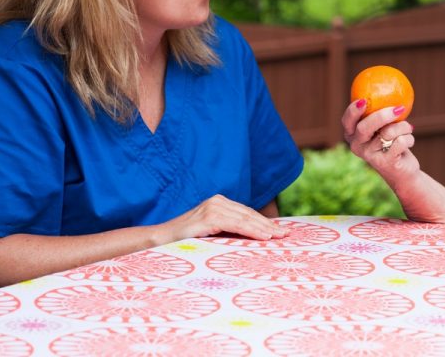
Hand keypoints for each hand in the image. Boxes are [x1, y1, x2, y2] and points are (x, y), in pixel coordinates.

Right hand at [153, 194, 287, 245]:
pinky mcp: (208, 217)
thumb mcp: (210, 234)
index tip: (281, 231)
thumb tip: (251, 241)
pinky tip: (263, 236)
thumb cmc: (185, 241)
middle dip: (269, 225)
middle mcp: (217, 201)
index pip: (247, 213)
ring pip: (245, 219)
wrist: (158, 240)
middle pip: (249, 214)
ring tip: (279, 236)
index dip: (265, 222)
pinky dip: (251, 230)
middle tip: (286, 235)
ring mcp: (212, 207)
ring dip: (264, 228)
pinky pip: (235, 224)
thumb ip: (227, 232)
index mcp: (219, 204)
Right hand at [342, 100, 416, 182]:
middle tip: (399, 108)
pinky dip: (409, 139)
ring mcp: (370, 156)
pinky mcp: (385, 163)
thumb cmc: (391, 142)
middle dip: (383, 115)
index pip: (347, 121)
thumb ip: (380, 113)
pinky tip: (409, 142)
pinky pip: (400, 142)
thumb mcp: (383, 127)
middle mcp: (357, 146)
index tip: (363, 101)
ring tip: (408, 129)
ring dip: (404, 127)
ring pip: (388, 132)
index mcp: (353, 135)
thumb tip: (391, 88)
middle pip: (365, 127)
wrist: (402, 171)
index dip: (352, 111)